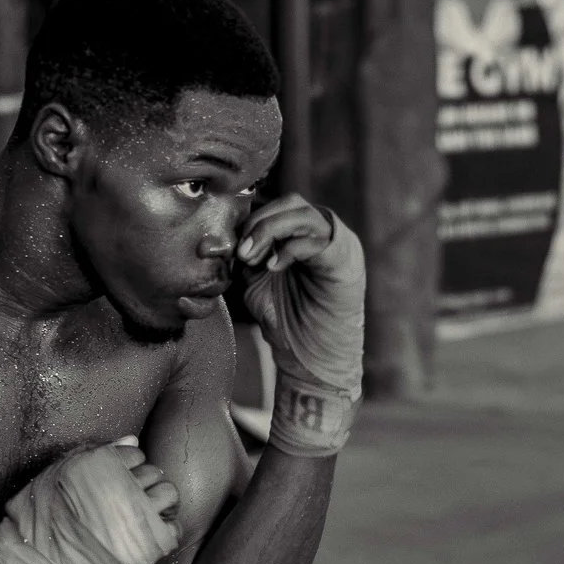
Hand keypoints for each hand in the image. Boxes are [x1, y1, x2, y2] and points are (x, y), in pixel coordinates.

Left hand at [236, 195, 365, 456]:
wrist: (312, 360)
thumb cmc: (288, 325)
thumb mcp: (256, 282)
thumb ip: (245, 257)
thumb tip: (218, 238)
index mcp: (304, 235)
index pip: (274, 206)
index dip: (247, 218)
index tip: (224, 246)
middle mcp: (324, 234)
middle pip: (288, 202)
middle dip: (257, 223)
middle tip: (241, 253)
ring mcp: (338, 245)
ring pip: (302, 213)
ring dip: (269, 231)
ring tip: (252, 259)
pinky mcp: (345, 261)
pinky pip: (316, 239)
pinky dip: (289, 248)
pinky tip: (273, 268)